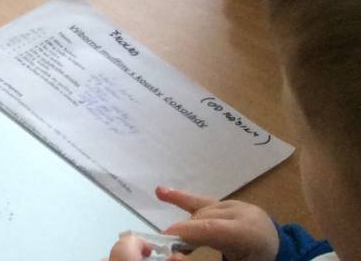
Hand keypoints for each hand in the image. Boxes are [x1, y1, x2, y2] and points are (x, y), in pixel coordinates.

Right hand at [109, 187, 279, 260]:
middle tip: (168, 248)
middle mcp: (243, 213)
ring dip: (187, 226)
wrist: (285, 257)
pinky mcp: (231, 205)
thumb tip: (176, 256)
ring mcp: (236, 206)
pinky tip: (160, 192)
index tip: (166, 240)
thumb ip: (209, 258)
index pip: (213, 227)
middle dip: (184, 232)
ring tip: (174, 241)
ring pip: (201, 211)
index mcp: (250, 232)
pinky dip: (181, 198)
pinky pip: (203, 201)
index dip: (188, 232)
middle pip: (204, 218)